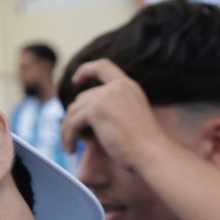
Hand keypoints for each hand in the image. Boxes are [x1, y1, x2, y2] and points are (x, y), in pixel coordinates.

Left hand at [59, 58, 177, 166]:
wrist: (151, 153)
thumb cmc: (142, 145)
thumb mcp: (129, 118)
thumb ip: (112, 107)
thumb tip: (79, 108)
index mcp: (128, 86)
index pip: (103, 66)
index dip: (86, 70)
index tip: (75, 81)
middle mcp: (117, 87)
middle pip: (82, 98)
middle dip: (73, 118)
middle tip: (72, 137)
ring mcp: (106, 96)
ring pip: (74, 111)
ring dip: (68, 130)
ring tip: (70, 147)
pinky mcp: (96, 110)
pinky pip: (72, 123)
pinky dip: (68, 137)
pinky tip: (71, 150)